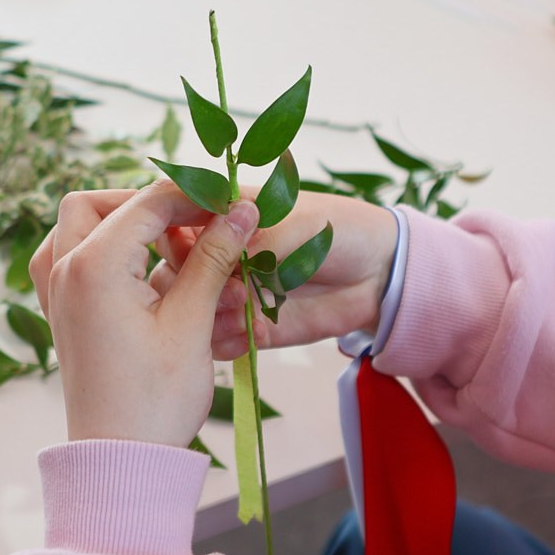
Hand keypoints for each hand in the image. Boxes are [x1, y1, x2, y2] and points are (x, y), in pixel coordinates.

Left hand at [30, 182, 256, 445]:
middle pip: (95, 202)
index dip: (194, 197)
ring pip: (75, 226)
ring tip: (165, 243)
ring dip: (117, 221)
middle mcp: (63, 272)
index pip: (146, 203)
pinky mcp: (61, 315)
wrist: (121, 463)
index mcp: (92, 267)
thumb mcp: (191, 323)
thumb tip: (240, 211)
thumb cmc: (155, 400)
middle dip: (147, 203)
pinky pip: (65, 259)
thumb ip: (212, 258)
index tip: (232, 206)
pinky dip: (97, 249)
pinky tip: (135, 269)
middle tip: (195, 223)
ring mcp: (55, 294)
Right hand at [154, 190, 396, 359]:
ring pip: (193, 307)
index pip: (178, 218)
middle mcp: (223, 253)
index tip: (187, 249)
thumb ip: (259, 242)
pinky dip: (226, 340)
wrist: (382, 274)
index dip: (171, 231)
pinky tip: (249, 336)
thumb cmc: (342, 230)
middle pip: (178, 268)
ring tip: (241, 315)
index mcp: (228, 214)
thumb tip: (221, 263)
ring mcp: (234, 291)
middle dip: (191, 281)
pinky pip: (220, 338)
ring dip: (208, 314)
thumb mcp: (299, 225)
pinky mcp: (249, 324)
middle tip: (226, 288)